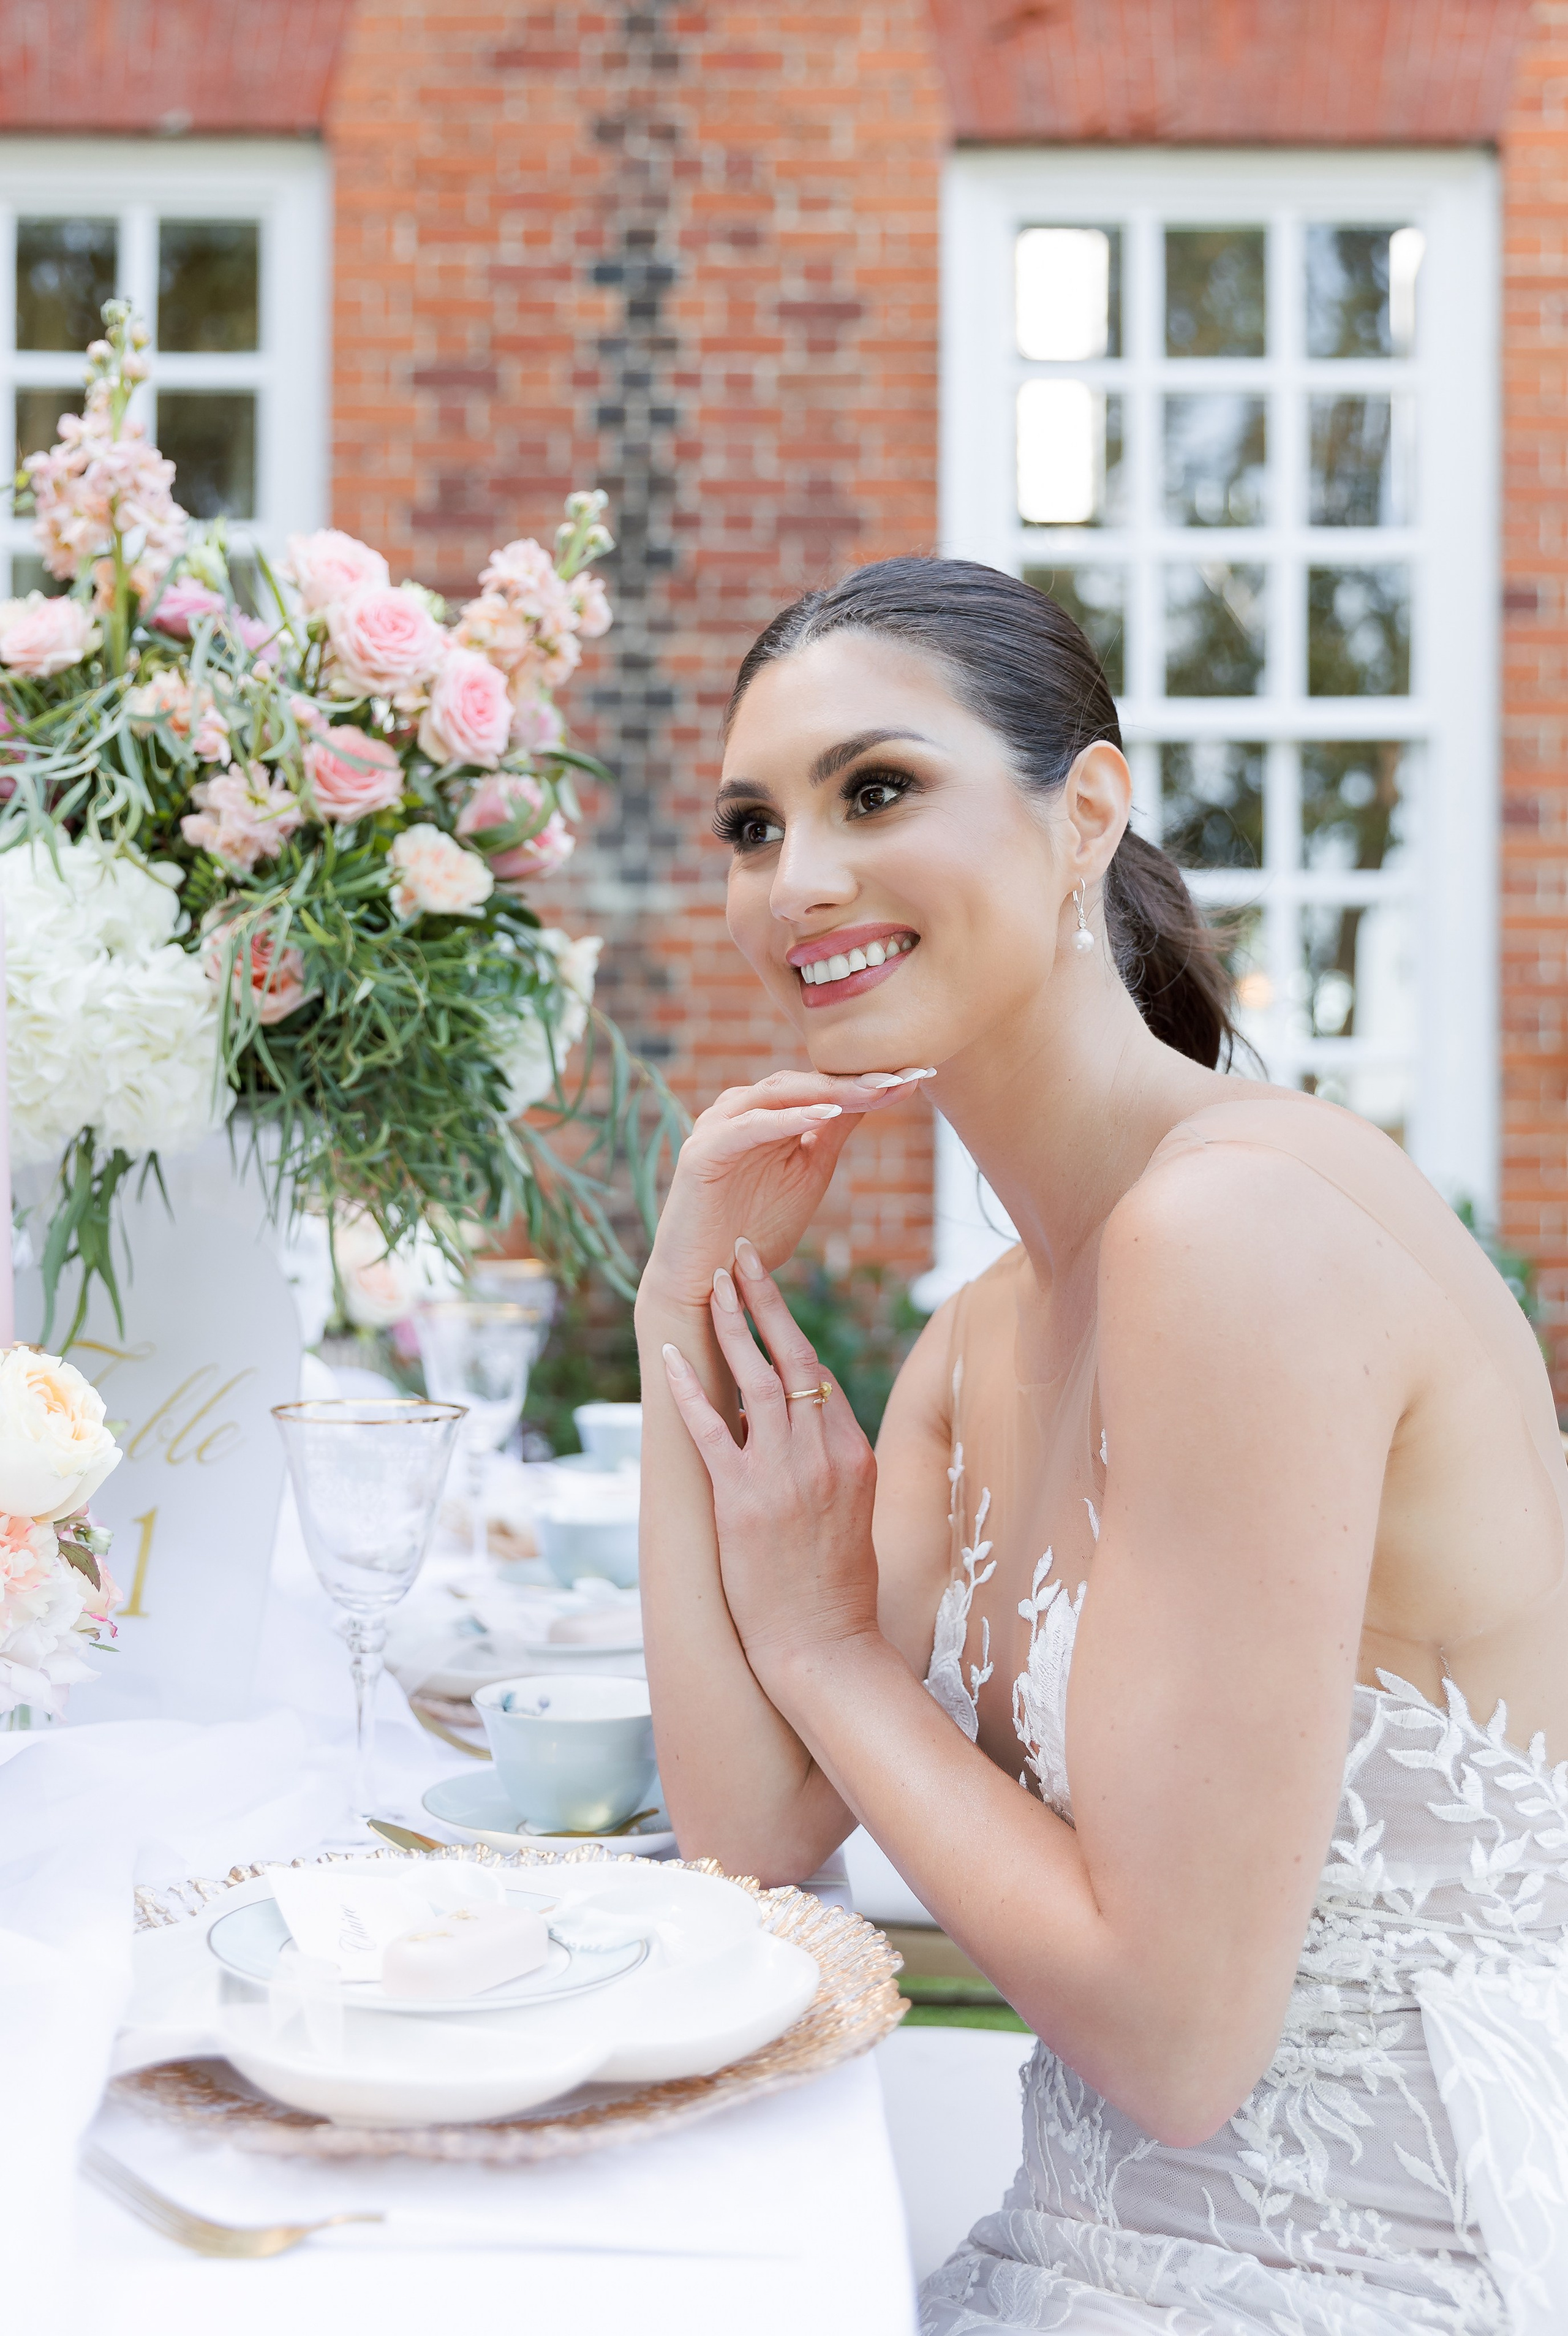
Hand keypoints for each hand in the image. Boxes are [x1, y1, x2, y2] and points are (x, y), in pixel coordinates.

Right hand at [639, 1069, 931, 1313]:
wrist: (709, 1283)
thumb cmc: (756, 1230)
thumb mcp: (808, 1173)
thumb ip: (832, 1132)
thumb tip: (876, 1093)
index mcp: (766, 1113)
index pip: (821, 1086)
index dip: (868, 1081)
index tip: (918, 1077)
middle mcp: (740, 1110)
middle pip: (803, 1081)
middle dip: (855, 1079)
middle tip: (903, 1075)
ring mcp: (717, 1127)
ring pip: (777, 1093)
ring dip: (827, 1090)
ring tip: (874, 1090)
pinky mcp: (702, 1151)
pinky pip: (748, 1126)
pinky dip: (787, 1117)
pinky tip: (825, 1115)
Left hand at [659, 1236, 882, 1685]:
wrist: (825, 1646)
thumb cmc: (839, 1590)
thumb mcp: (855, 1515)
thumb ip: (833, 1466)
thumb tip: (804, 1434)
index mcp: (856, 1456)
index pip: (823, 1381)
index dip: (792, 1343)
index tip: (768, 1307)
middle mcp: (824, 1455)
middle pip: (795, 1360)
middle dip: (765, 1302)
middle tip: (741, 1257)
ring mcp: (783, 1475)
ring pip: (757, 1379)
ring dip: (732, 1326)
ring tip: (713, 1285)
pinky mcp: (741, 1500)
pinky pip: (711, 1429)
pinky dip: (689, 1388)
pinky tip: (671, 1356)